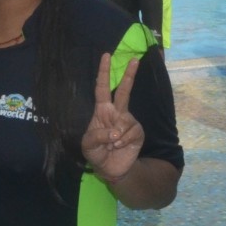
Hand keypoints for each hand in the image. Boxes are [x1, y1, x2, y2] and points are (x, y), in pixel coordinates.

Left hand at [81, 54, 144, 185]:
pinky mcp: (137, 132)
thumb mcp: (88, 145)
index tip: (106, 56)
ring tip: (111, 145)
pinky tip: (119, 147)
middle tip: (134, 60)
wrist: (110, 169)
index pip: (101, 88)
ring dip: (115, 136)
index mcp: (102, 111)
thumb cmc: (96, 152)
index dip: (103, 72)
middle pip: (123, 91)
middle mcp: (116, 112)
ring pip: (124, 120)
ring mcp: (128, 121)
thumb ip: (97, 136)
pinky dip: (123, 142)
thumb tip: (115, 132)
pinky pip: (131, 132)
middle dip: (129, 75)